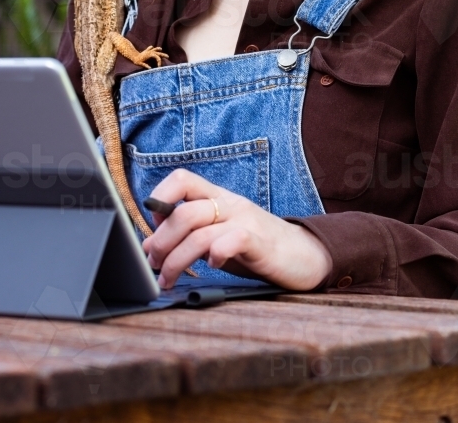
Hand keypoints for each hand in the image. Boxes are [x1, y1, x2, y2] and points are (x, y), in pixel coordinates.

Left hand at [142, 169, 332, 290]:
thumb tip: (151, 247)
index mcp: (218, 198)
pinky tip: (212, 267)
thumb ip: (191, 236)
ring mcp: (246, 220)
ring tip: (168, 278)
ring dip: (176, 259)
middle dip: (161, 241)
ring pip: (199, 231)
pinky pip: (231, 240)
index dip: (160, 197)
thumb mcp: (221, 235)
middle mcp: (230, 204)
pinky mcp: (261, 242)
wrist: (306, 255)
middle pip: (184, 212)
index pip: (182, 179)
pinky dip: (215, 255)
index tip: (151, 227)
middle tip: (152, 264)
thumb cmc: (258, 247)